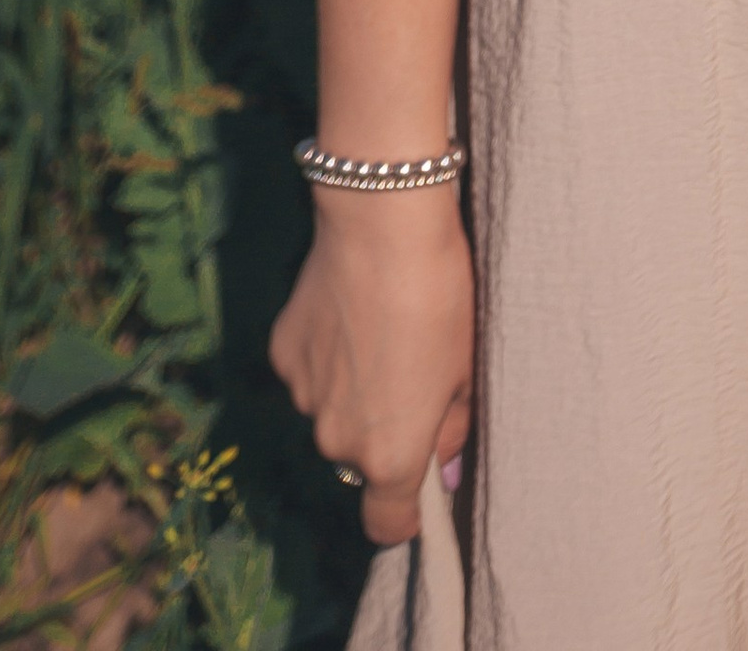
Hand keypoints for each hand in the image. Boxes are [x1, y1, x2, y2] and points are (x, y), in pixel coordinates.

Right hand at [269, 188, 474, 545]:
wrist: (381, 224)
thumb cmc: (439, 296)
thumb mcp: (465, 367)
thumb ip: (451, 428)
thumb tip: (442, 468)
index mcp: (389, 454)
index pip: (386, 522)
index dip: (405, 511)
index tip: (419, 484)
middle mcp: (337, 439)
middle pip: (359, 456)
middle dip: (382, 429)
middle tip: (410, 370)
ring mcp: (303, 397)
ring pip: (330, 411)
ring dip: (350, 390)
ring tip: (378, 330)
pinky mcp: (282, 353)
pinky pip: (308, 371)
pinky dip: (325, 353)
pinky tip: (347, 310)